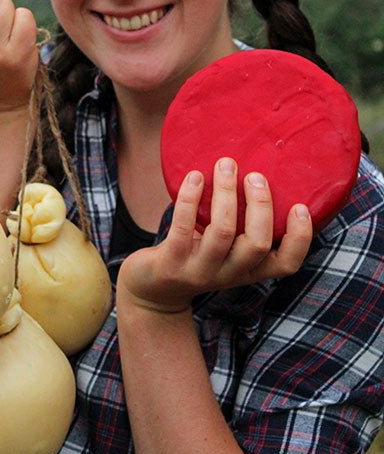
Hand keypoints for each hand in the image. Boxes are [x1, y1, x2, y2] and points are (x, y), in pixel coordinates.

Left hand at [117, 158, 312, 313]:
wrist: (154, 290)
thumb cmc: (198, 255)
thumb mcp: (227, 250)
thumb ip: (245, 225)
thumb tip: (259, 171)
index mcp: (250, 270)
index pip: (287, 264)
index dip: (300, 238)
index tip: (300, 206)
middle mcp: (229, 274)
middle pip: (256, 244)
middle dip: (260, 205)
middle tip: (254, 175)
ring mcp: (200, 270)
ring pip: (222, 232)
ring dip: (225, 193)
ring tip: (225, 164)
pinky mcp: (172, 262)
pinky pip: (184, 227)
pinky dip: (191, 198)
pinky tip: (195, 176)